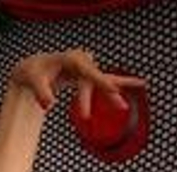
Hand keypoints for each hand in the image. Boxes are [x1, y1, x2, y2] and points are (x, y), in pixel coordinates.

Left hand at [10, 49, 144, 116]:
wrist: (33, 67)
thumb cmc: (33, 73)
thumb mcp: (33, 81)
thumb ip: (41, 92)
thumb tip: (49, 105)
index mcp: (71, 59)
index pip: (88, 73)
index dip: (100, 81)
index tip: (111, 89)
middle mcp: (83, 61)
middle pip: (97, 79)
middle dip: (108, 93)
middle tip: (120, 107)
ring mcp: (87, 68)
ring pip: (105, 80)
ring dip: (120, 88)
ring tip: (143, 83)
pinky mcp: (88, 76)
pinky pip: (105, 81)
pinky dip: (122, 83)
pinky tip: (141, 83)